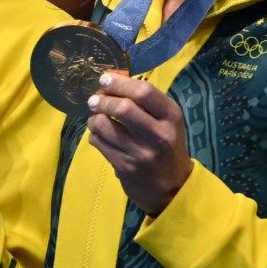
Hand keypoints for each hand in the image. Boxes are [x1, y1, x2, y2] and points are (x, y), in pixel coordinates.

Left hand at [87, 71, 192, 214]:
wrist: (172, 188)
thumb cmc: (166, 146)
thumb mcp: (166, 121)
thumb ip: (144, 101)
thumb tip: (111, 80)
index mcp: (171, 117)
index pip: (144, 92)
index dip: (120, 83)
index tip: (105, 79)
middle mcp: (158, 134)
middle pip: (123, 108)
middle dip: (102, 100)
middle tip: (94, 100)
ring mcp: (140, 153)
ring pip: (104, 125)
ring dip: (94, 118)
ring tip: (96, 118)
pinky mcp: (124, 167)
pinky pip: (98, 142)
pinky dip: (94, 134)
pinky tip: (100, 135)